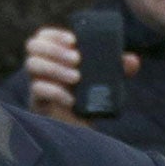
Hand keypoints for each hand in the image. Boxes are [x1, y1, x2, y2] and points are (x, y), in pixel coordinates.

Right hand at [22, 26, 139, 124]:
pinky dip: (55, 91)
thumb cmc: (89, 99)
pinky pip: (37, 90)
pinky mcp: (36, 103)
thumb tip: (132, 61)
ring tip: (77, 77)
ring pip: (32, 65)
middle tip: (77, 59)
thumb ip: (117, 69)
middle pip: (32, 46)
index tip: (74, 40)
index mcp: (54, 57)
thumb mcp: (104, 81)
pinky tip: (71, 99)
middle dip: (55, 49)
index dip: (55, 34)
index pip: (43, 36)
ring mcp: (36, 84)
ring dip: (55, 68)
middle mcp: (41, 68)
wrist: (80, 131)